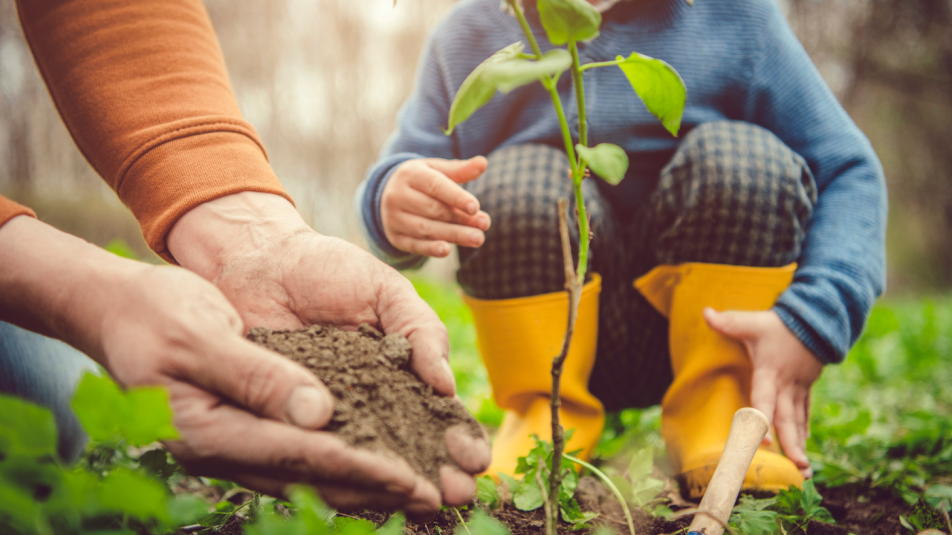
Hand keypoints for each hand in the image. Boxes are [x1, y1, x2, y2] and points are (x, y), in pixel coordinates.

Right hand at [0, 216, 452, 518]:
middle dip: (375, 490)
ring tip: (416, 495)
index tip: (411, 479)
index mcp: (208, 432)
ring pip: (309, 474)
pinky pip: (299, 456)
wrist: (118, 311)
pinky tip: (374, 466)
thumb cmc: (154, 313)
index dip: (360, 468)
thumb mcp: (200, 335)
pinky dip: (340, 463)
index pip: (299, 456)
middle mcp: (223, 449)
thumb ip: (256, 376)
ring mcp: (232, 444)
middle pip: (311, 477)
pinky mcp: (243, 430)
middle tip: (432, 500)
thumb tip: (318, 415)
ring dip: (365, 485)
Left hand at [167, 192, 490, 509]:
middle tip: (456, 494)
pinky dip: (335, 471)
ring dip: (395, 483)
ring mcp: (327, 415)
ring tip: (422, 502)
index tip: (476, 458)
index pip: (436, 413)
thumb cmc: (327, 269)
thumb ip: (420, 332)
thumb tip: (446, 387)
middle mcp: (367, 401)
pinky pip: (313, 451)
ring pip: (366, 458)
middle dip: (436, 472)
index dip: (458, 437)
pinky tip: (359, 488)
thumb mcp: (385, 291)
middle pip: (408, 447)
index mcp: (400, 371)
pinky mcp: (286, 421)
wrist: (259, 260)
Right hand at [381, 157, 490, 256]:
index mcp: (410, 175)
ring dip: (453, 235)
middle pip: (433, 210)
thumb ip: (459, 170)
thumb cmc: (420, 181)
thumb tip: (483, 163)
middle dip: (460, 219)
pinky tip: (446, 251)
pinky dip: (430, 249)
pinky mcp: (395, 237)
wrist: (385, 195)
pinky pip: (413, 245)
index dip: (456, 197)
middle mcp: (398, 196)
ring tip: (477, 239)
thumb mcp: (435, 170)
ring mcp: (394, 218)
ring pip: (425, 229)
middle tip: (484, 225)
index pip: (435, 186)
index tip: (475, 207)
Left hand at [703, 308, 822, 477]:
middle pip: (787, 418)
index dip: (763, 419)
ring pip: (798, 420)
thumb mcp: (753, 321)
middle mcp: (786, 384)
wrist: (817, 318)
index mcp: (770, 372)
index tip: (764, 442)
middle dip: (791, 444)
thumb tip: (705, 312)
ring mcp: (798, 387)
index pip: (765, 398)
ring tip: (803, 469)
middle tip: (797, 468)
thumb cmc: (780, 324)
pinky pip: (805, 412)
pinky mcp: (805, 387)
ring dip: (800, 443)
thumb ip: (729, 321)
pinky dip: (803, 429)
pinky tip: (802, 446)